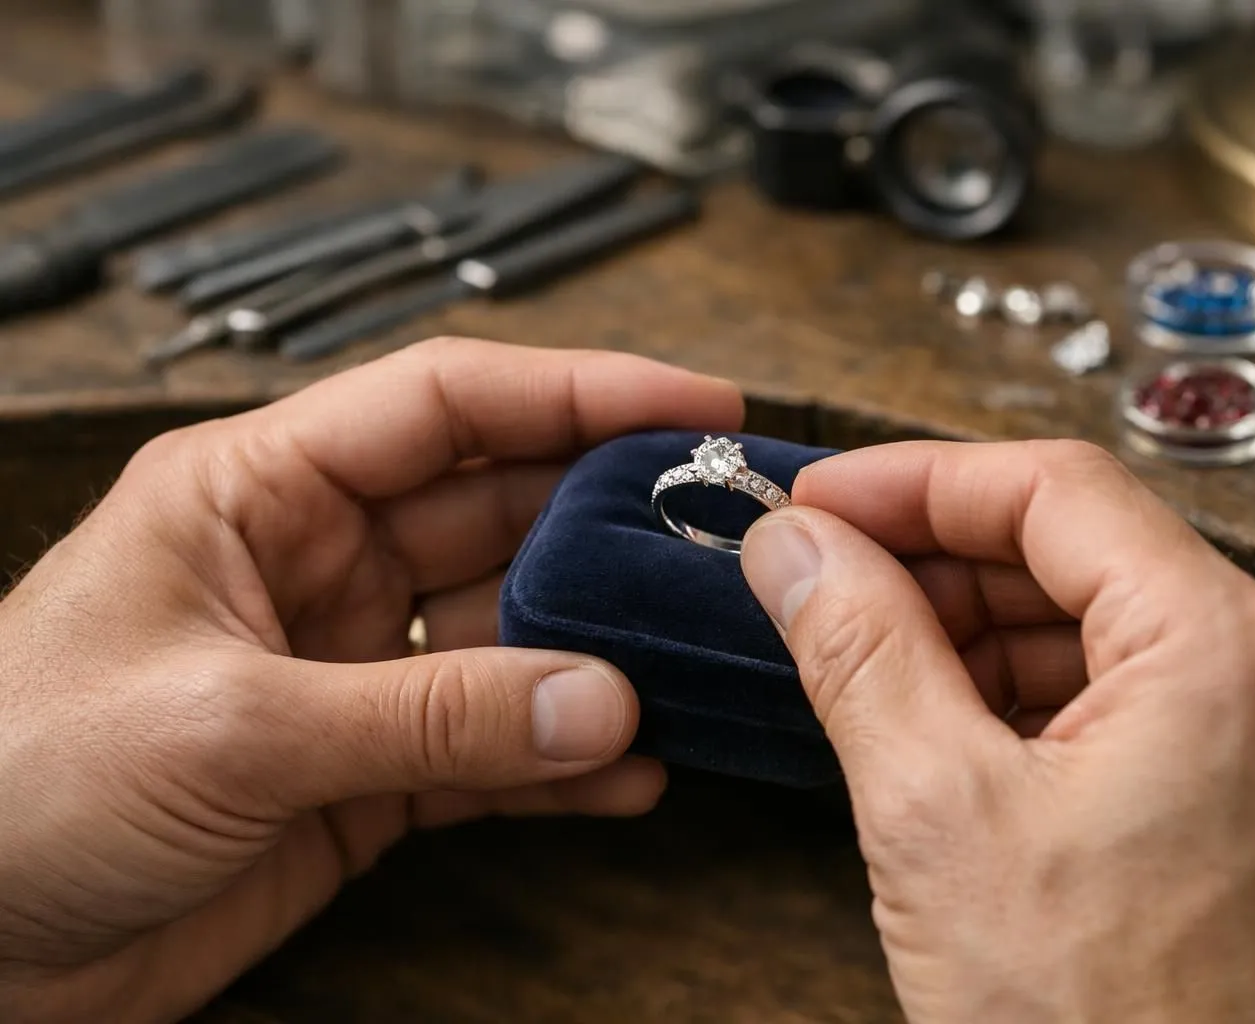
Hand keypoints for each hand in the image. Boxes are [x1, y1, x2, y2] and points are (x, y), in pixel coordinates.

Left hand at [0, 338, 742, 1022]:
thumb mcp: (227, 725)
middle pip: (500, 511)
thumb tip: (598, 701)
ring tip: (696, 655)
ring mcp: (350, 671)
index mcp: (259, 492)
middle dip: (611, 519)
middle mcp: (316, 565)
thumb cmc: (8, 786)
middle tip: (719, 535)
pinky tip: (629, 770)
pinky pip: (493, 750)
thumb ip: (428, 714)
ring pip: (513, 634)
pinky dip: (564, 763)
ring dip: (602, 650)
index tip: (687, 406)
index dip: (577, 390)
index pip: (445, 403)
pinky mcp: (366, 774)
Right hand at [740, 440, 1254, 1023]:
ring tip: (879, 671)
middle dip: (944, 566)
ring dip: (992, 639)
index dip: (916, 482)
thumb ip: (860, 651)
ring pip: (1123, 635)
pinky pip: (1161, 711)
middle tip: (826, 584)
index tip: (819, 498)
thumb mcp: (937, 820)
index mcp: (1233, 655)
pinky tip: (965, 738)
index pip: (1056, 492)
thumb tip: (797, 546)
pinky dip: (1054, 707)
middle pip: (1093, 557)